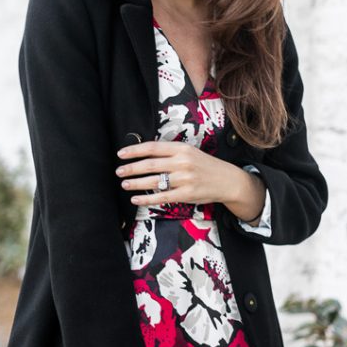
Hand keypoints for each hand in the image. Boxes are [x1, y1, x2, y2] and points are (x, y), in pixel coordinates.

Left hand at [115, 140, 244, 206]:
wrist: (227, 180)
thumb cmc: (204, 165)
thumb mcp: (189, 152)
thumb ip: (170, 152)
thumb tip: (145, 154)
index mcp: (182, 149)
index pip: (153, 148)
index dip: (135, 150)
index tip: (121, 154)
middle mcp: (182, 162)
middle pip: (150, 165)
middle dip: (131, 168)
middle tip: (119, 171)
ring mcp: (185, 179)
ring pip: (154, 181)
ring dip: (136, 183)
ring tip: (124, 184)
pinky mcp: (187, 194)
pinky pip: (162, 197)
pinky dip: (147, 199)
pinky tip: (136, 199)